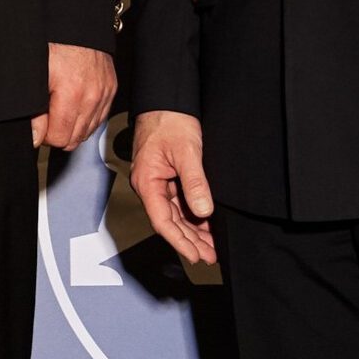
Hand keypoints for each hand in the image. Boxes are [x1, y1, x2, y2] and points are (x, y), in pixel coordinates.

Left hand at [37, 42, 117, 149]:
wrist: (77, 25)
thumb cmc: (55, 45)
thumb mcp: (36, 76)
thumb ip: (35, 110)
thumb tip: (36, 136)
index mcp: (72, 93)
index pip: (59, 138)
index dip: (44, 136)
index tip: (38, 127)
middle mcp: (92, 97)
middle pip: (74, 139)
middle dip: (57, 134)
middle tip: (46, 121)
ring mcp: (104, 94)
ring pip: (87, 132)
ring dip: (71, 128)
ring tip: (58, 113)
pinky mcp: (110, 91)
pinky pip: (98, 119)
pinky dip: (85, 119)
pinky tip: (72, 109)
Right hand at [129, 110, 217, 264]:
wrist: (166, 102)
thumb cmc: (169, 122)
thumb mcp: (187, 152)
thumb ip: (195, 183)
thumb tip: (203, 210)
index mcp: (147, 182)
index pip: (162, 221)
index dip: (180, 241)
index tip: (196, 255)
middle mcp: (150, 186)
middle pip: (168, 222)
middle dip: (189, 241)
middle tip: (210, 256)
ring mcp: (158, 183)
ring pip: (175, 214)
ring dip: (192, 231)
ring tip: (211, 247)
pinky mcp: (167, 178)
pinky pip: (179, 203)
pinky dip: (193, 216)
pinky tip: (207, 225)